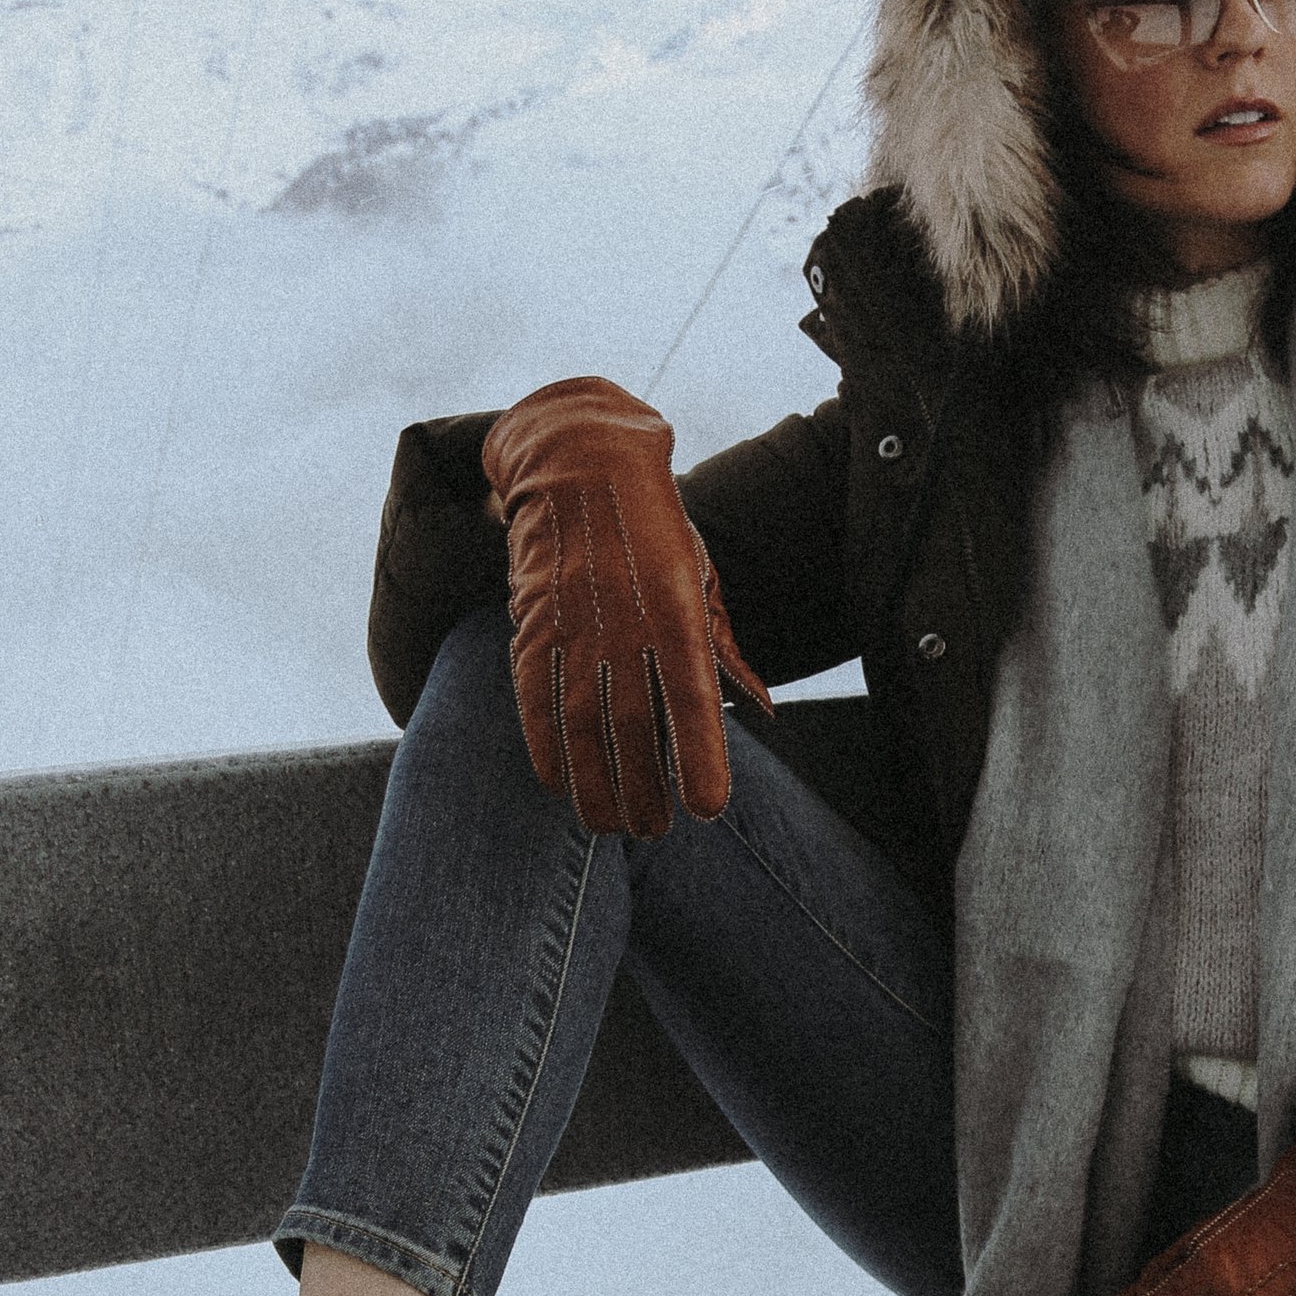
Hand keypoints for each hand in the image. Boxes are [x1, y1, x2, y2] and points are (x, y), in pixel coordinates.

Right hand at [482, 374, 771, 835]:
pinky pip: (535, 700)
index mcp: (676, 610)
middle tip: (654, 831)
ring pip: (581, 724)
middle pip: (634, 726)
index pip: (692, 699)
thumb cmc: (656, 530)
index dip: (699, 757)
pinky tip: (559, 784)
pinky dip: (546, 747)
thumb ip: (726, 649)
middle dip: (643, 790)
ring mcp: (574, 624)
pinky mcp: (533, 624)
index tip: (706, 810)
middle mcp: (624, 621)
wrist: (580, 464)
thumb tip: (762, 709)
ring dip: (595, 784)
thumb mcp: (702, 581)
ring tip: (609, 826)